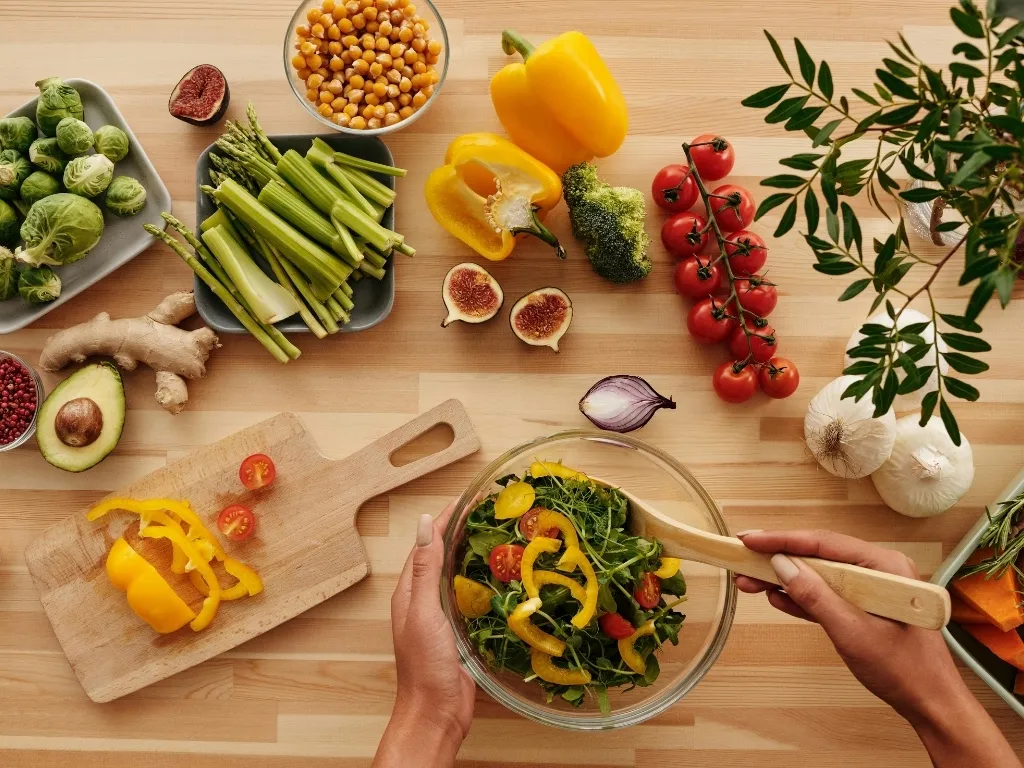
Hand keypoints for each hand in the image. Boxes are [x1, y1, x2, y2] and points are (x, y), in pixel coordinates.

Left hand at [374, 502, 474, 767]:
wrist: (436, 714)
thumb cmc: (425, 667)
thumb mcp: (424, 612)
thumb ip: (424, 569)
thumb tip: (424, 524)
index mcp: (410, 592)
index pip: (427, 544)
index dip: (446, 519)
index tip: (468, 499)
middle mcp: (424, 600)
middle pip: (442, 556)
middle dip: (462, 531)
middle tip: (489, 512)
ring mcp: (441, 616)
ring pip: (457, 575)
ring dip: (473, 554)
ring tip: (498, 536)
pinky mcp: (458, 632)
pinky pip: (470, 597)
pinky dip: (483, 581)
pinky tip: (500, 579)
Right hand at [736, 530, 1020, 767]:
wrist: (932, 705)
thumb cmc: (907, 671)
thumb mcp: (853, 632)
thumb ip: (816, 596)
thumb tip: (782, 566)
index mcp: (885, 566)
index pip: (825, 543)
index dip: (783, 540)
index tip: (750, 540)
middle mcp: (879, 570)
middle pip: (818, 555)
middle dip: (777, 559)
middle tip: (742, 558)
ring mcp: (871, 588)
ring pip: (818, 575)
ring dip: (784, 578)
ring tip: (749, 580)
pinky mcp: (863, 607)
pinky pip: (825, 594)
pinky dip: (800, 596)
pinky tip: (775, 596)